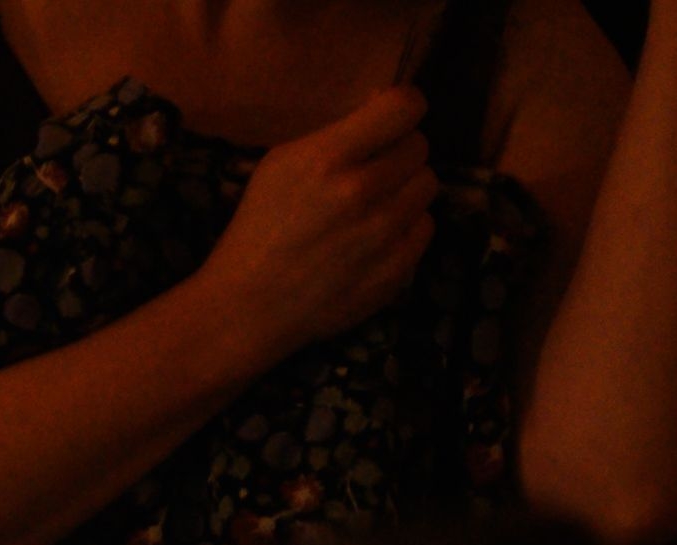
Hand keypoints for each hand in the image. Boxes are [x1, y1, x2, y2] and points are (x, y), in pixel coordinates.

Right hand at [194, 88, 437, 365]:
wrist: (249, 307)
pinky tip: (374, 239)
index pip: (405, 107)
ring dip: (405, 190)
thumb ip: (333, 134)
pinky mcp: (396, 270)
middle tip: (371, 172)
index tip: (392, 118)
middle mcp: (361, 192)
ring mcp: (383, 234)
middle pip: (419, 147)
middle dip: (398, 153)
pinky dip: (405, 229)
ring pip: (427, 185)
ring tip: (373, 207)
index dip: (404, 106)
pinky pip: (424, 227)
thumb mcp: (279, 164)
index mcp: (328, 158)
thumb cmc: (259, 228)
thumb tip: (383, 106)